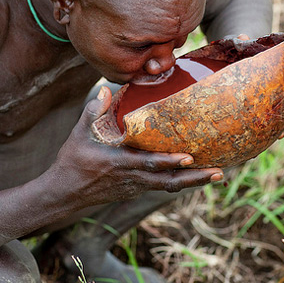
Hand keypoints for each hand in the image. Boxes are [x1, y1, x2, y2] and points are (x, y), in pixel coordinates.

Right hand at [47, 87, 223, 206]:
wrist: (64, 192)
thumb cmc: (72, 161)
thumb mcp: (79, 134)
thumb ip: (93, 111)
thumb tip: (106, 89)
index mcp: (119, 163)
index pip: (149, 164)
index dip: (170, 162)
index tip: (190, 157)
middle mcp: (132, 178)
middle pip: (168, 181)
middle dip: (194, 178)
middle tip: (219, 172)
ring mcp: (135, 186)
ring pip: (168, 186)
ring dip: (192, 182)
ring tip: (216, 175)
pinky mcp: (135, 190)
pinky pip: (161, 186)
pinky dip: (179, 181)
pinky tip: (194, 175)